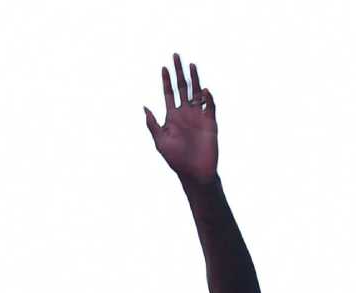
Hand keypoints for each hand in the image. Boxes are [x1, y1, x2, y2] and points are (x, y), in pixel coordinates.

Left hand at [144, 53, 215, 183]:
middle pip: (182, 87)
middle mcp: (186, 113)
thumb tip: (144, 106)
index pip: (169, 93)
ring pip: (196, 92)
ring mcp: (199, 116)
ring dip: (194, 78)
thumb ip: (152, 124)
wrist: (195, 173)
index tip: (163, 67)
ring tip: (191, 64)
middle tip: (176, 55)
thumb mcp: (160, 142)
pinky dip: (208, 98)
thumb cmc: (176, 160)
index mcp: (172, 117)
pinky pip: (211, 106)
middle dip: (179, 72)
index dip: (165, 80)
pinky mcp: (211, 122)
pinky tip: (204, 90)